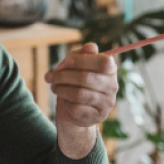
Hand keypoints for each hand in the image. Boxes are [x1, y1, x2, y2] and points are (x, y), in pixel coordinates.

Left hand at [45, 43, 117, 158]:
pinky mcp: (98, 116)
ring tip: (54, 87)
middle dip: (63, 76)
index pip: (102, 62)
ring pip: (79, 94)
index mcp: (110, 69)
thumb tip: (91, 47)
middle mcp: (112, 86)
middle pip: (86, 78)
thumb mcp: (77, 64)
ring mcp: (107, 103)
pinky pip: (77, 108)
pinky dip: (66, 103)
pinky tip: (64, 100)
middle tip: (50, 77)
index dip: (81, 60)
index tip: (64, 63)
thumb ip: (82, 54)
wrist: (76, 109)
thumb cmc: (77, 81)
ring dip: (61, 89)